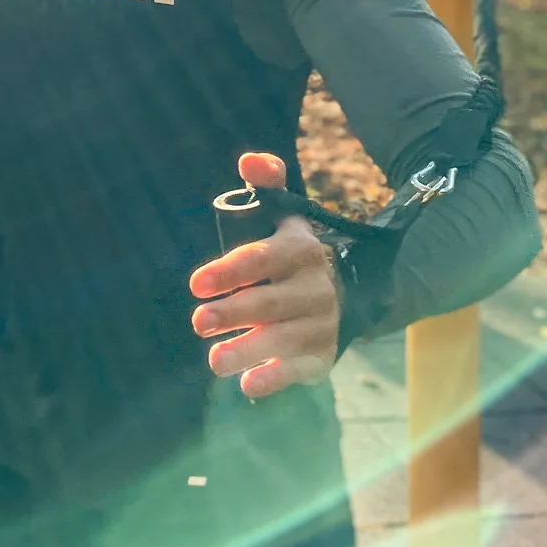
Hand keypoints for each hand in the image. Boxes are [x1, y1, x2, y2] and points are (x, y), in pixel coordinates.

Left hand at [187, 150, 341, 398]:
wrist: (350, 291)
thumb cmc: (295, 253)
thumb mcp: (287, 215)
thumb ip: (268, 184)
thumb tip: (249, 161)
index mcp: (301, 250)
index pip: (261, 258)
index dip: (230, 270)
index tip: (196, 284)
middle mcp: (315, 289)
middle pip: (269, 302)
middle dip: (233, 312)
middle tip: (198, 321)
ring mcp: (321, 324)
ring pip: (282, 340)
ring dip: (248, 350)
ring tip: (214, 361)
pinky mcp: (322, 356)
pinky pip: (299, 370)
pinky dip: (276, 379)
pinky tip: (248, 386)